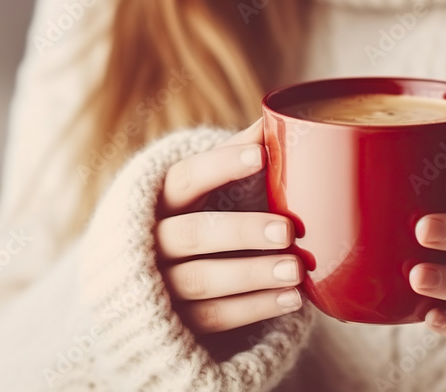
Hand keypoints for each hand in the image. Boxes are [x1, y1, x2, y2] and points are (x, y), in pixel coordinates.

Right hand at [154, 119, 303, 336]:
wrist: (149, 296)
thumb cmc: (195, 223)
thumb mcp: (206, 192)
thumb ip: (236, 158)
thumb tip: (277, 119)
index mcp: (158, 201)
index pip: (183, 178)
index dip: (220, 166)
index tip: (261, 154)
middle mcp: (150, 243)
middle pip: (191, 235)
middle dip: (240, 231)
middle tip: (287, 229)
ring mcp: (158, 288)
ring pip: (202, 280)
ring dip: (252, 274)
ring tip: (296, 269)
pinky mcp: (175, 326)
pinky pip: (213, 318)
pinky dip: (255, 308)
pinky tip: (292, 298)